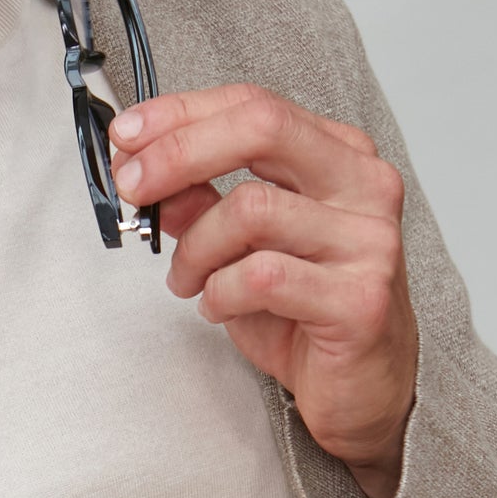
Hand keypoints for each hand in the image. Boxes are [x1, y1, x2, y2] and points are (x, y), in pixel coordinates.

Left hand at [109, 86, 417, 497]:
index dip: (181, 114)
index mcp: (340, 156)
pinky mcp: (360, 299)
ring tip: (186, 279)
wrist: (361, 392)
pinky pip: (262, 277)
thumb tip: (144, 168)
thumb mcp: (239, 245)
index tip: (126, 136)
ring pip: (251, 209)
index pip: (255, 105)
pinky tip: (218, 306)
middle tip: (133, 186)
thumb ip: (200, 201)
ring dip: (195, 248)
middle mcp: (364, 186)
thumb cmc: (306, 313)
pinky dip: (220, 292)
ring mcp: (369, 241)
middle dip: (180, 152)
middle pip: (262, 128)